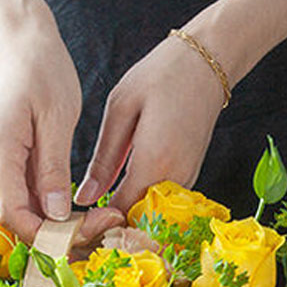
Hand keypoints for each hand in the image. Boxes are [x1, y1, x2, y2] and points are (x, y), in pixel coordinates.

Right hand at [0, 18, 123, 243]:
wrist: (22, 43)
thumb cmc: (41, 70)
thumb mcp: (56, 118)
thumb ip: (53, 170)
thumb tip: (57, 215)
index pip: (14, 215)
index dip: (47, 235)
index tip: (87, 232)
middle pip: (20, 220)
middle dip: (60, 234)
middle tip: (105, 226)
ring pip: (26, 213)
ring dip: (61, 224)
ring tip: (101, 219)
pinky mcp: (8, 165)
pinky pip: (29, 198)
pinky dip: (55, 209)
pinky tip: (84, 209)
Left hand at [72, 34, 227, 219]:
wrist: (208, 62)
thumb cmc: (161, 75)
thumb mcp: (120, 109)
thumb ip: (104, 160)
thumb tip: (85, 198)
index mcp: (153, 161)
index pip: (120, 212)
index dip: (97, 221)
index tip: (78, 218)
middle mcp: (174, 178)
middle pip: (137, 220)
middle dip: (111, 224)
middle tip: (87, 216)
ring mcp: (187, 180)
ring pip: (152, 214)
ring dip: (128, 215)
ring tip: (102, 205)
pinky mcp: (191, 176)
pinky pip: (162, 202)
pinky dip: (143, 202)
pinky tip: (125, 191)